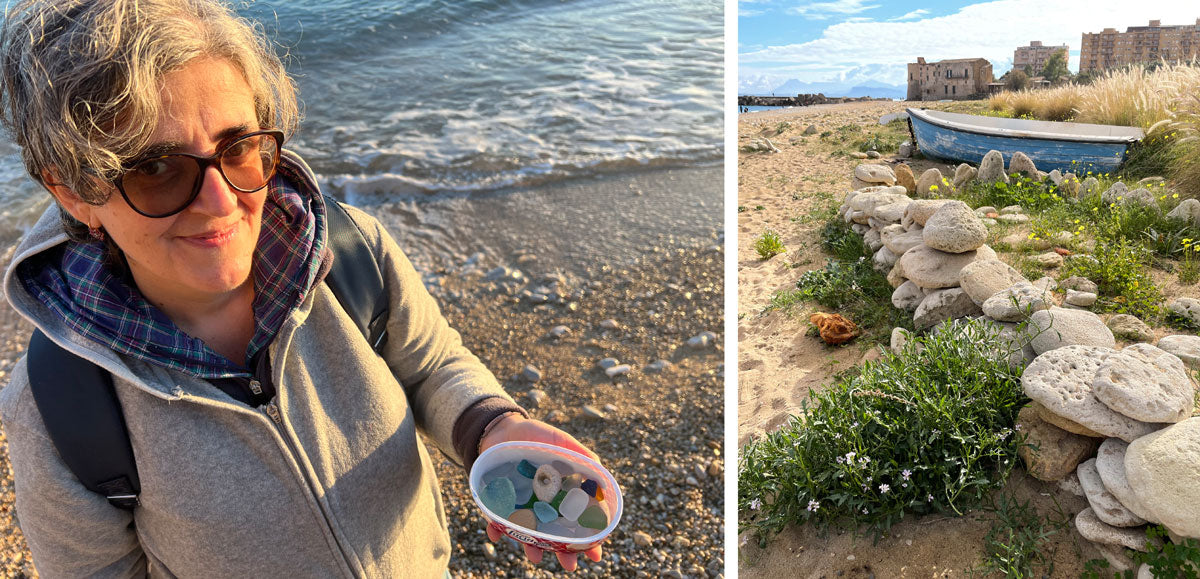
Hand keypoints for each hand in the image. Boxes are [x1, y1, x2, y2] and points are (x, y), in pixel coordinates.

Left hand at [479, 413, 605, 570]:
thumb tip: (600, 467)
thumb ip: (579, 453)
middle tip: (571, 565)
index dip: (588, 537)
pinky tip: (497, 533)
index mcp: (560, 494)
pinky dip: (496, 529)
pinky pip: (497, 521)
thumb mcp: (559, 441)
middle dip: (564, 552)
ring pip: (529, 534)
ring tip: (537, 557)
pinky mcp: (499, 503)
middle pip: (556, 534)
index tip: (596, 551)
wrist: (502, 429)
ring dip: (533, 548)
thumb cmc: (534, 435)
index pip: (578, 520)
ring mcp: (521, 506)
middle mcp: (542, 505)